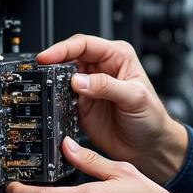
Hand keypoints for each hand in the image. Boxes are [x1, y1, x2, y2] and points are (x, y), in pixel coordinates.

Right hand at [38, 34, 187, 184]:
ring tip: (45, 87)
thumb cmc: (152, 117)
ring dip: (53, 82)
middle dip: (54, 63)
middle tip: (41, 72)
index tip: (47, 57)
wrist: (150, 147)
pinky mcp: (82, 106)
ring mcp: (90, 88)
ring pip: (62, 77)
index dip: (63, 49)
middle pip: (70, 58)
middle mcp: (101, 69)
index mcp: (117, 57)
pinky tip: (53, 103)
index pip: (85, 45)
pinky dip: (55, 100)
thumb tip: (78, 80)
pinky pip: (62, 98)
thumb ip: (107, 86)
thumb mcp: (134, 97)